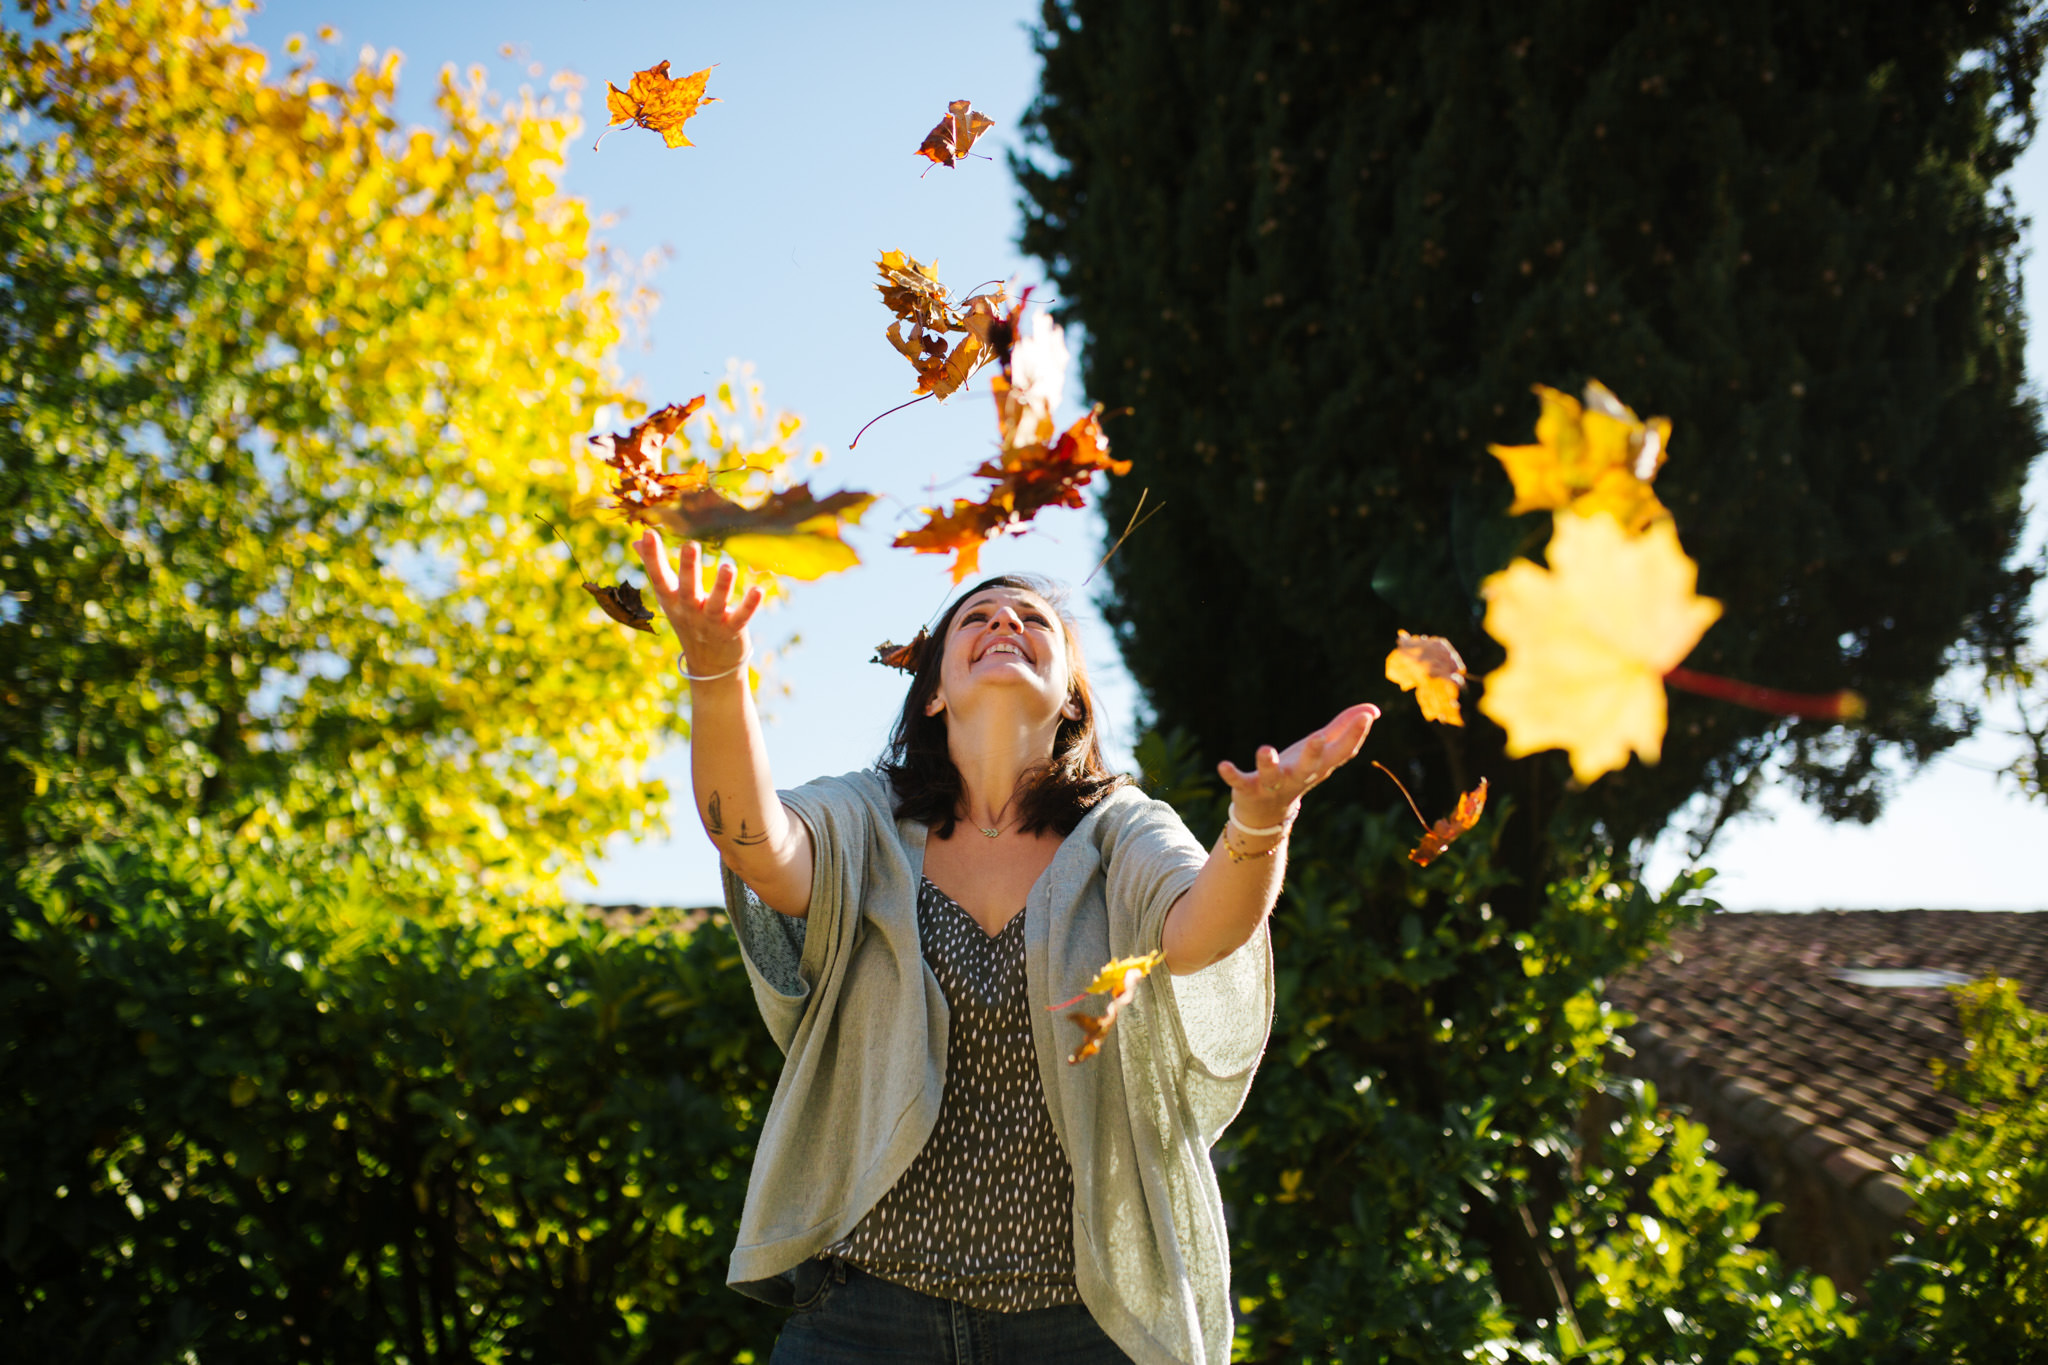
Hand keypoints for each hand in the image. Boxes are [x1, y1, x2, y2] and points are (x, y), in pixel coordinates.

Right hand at [635, 530, 761, 673]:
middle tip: (690, 545)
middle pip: (687, 589)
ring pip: (715, 604)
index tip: (648, 533)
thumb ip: (656, 567)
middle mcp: (689, 610)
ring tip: (728, 566)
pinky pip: (740, 617)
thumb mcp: (670, 597)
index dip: (652, 556)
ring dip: (722, 586)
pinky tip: (758, 590)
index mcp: (672, 600)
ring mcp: (710, 622)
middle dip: (688, 568)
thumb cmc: (689, 619)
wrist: (709, 664)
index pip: (659, 577)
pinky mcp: (732, 631)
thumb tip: (636, 540)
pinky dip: (749, 606)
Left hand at [1218, 703, 1379, 826]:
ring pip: (1272, 775)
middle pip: (1310, 767)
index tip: (1367, 715)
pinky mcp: (1248, 789)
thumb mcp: (1320, 751)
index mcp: (1319, 767)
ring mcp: (1273, 785)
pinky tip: (1223, 765)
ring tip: (1265, 749)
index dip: (1355, 735)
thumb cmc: (1297, 773)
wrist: (1266, 813)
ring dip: (1268, 763)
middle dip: (1314, 754)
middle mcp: (1299, 777)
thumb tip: (1373, 711)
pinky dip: (1232, 775)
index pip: (1342, 752)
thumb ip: (1344, 729)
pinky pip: (1240, 782)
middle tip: (1318, 738)